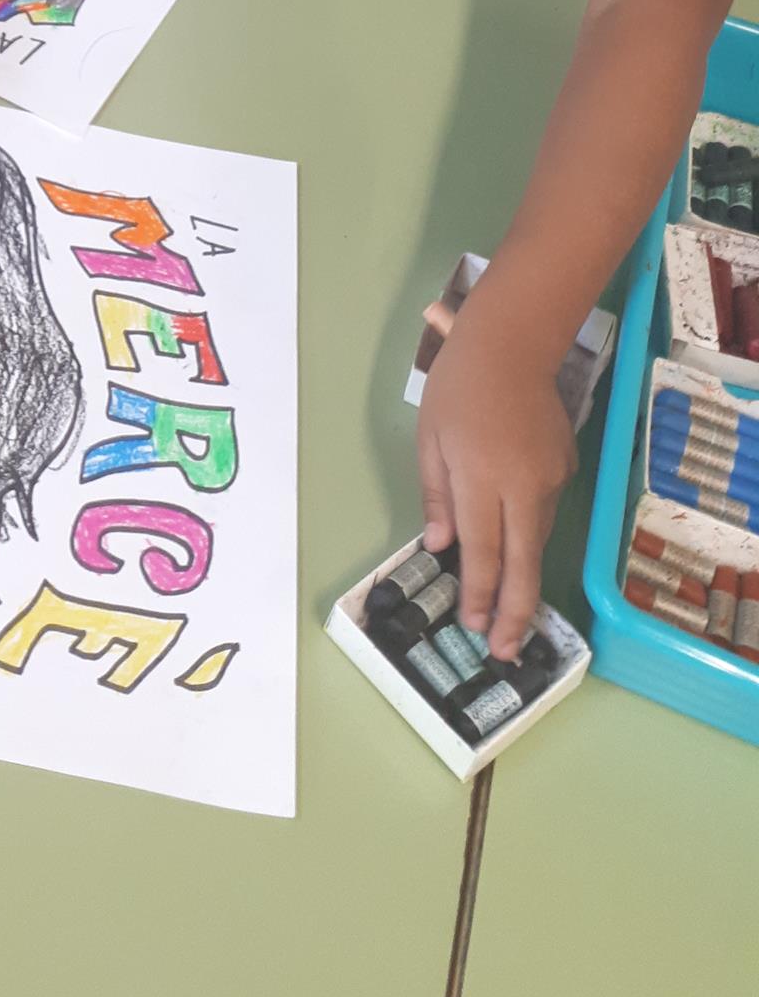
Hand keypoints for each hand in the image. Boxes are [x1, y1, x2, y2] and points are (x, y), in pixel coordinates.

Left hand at [417, 298, 577, 660]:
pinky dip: (529, 534)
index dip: (479, 593)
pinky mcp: (567, 469)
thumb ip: (437, 496)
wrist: (511, 346)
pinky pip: (544, 512)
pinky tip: (516, 547)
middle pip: (521, 562)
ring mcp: (550, 479)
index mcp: (481, 478)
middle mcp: (522, 486)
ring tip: (510, 615)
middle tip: (505, 650)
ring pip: (536, 540)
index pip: (482, 551)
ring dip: (523, 579)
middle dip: (513, 611)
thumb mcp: (430, 441)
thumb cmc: (458, 389)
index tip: (475, 627)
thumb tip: (441, 546)